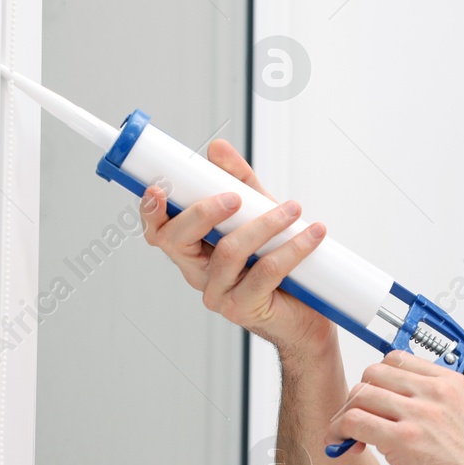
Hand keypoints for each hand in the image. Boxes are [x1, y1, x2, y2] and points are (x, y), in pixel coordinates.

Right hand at [139, 139, 333, 356]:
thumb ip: (238, 182)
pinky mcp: (244, 308)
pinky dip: (292, 249)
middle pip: (177, 241)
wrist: (306, 315)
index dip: (150, 211)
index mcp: (193, 250)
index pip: (158, 231)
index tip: (159, 188)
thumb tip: (217, 149)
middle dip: (203, 213)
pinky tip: (312, 234)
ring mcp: (218, 294)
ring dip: (263, 225)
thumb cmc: (278, 264)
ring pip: (228, 252)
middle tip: (235, 196)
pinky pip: (265, 272)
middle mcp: (198, 273)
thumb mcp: (259, 213)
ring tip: (293, 210)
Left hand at [325, 351, 463, 464]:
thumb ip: (437, 409)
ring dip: (345, 415)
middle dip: (359, 396)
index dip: (379, 380)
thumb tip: (400, 413)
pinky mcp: (405, 440)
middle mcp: (435, 393)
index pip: (398, 360)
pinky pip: (355, 421)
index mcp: (452, 385)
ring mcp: (420, 415)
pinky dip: (339, 432)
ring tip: (348, 437)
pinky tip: (343, 446)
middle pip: (374, 373)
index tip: (374, 400)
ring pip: (360, 395)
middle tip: (358, 420)